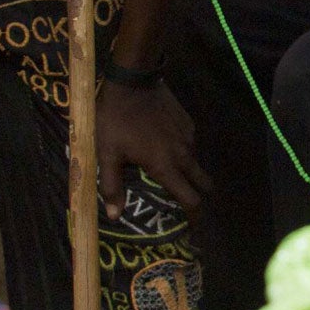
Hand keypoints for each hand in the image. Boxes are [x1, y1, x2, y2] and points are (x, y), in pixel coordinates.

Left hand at [96, 79, 210, 217]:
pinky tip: (163, 143)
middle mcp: (183, 155)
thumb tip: (115, 216)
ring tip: (168, 170)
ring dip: (187, 171)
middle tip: (188, 202)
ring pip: (194, 162)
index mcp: (165, 167)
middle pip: (202, 183)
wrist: (133, 81)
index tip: (194, 228)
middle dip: (199, 195)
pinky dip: (181, 150)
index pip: (190, 199)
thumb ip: (112, 186)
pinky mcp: (188, 123)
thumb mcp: (106, 153)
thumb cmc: (115, 120)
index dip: (195, 216)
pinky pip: (189, 144)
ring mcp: (188, 137)